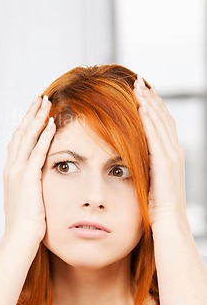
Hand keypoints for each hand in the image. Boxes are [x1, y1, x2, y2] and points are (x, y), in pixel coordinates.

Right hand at [3, 95, 55, 241]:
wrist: (18, 237)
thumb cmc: (24, 223)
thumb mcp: (25, 199)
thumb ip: (29, 185)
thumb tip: (37, 180)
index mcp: (10, 172)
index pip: (17, 141)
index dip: (25, 124)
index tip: (33, 112)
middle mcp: (11, 167)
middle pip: (20, 133)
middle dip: (30, 114)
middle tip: (39, 98)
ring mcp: (18, 171)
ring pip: (27, 137)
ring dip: (37, 118)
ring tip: (46, 103)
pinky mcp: (28, 178)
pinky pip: (38, 151)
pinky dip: (44, 135)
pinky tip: (52, 123)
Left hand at [133, 77, 186, 225]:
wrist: (167, 224)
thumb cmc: (154, 206)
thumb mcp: (148, 178)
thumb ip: (143, 163)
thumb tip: (129, 154)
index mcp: (169, 155)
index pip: (161, 123)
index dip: (152, 106)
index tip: (141, 90)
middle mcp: (174, 152)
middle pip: (162, 117)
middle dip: (151, 98)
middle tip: (139, 80)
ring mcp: (172, 156)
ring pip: (160, 122)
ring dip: (149, 102)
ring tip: (138, 86)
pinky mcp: (166, 163)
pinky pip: (156, 136)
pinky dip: (149, 120)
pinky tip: (141, 106)